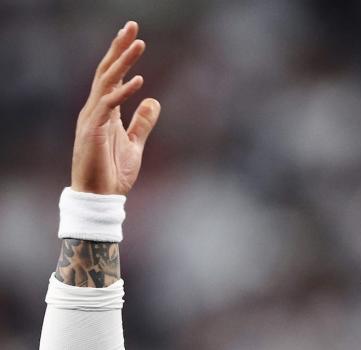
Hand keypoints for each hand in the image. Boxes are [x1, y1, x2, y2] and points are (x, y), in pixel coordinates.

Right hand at [71, 21, 159, 195]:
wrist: (100, 197)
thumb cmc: (113, 173)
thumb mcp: (134, 145)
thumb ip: (142, 123)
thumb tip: (153, 100)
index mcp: (104, 111)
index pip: (111, 76)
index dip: (121, 55)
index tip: (133, 36)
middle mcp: (95, 109)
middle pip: (106, 71)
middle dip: (119, 48)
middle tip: (132, 25)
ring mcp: (92, 118)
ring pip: (106, 82)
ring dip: (123, 62)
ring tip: (138, 43)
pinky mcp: (94, 130)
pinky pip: (109, 105)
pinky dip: (123, 92)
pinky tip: (139, 80)